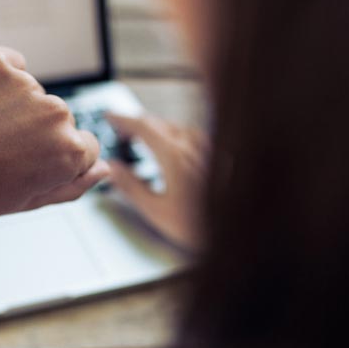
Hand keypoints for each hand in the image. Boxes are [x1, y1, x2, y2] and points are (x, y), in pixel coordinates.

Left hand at [0, 47, 109, 218]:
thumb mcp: (27, 201)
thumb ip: (73, 185)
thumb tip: (103, 169)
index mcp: (69, 151)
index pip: (84, 145)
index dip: (52, 157)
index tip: (24, 161)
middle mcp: (55, 114)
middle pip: (58, 118)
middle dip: (33, 130)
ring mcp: (25, 85)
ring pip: (31, 92)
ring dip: (12, 105)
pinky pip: (9, 63)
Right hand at [106, 113, 207, 248]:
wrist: (237, 230)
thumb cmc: (200, 225)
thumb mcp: (156, 210)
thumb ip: (131, 186)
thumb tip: (113, 169)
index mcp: (173, 156)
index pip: (143, 127)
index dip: (123, 119)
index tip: (110, 117)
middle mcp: (192, 147)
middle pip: (160, 123)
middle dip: (138, 124)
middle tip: (123, 132)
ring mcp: (208, 149)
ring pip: (177, 127)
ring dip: (157, 129)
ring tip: (146, 139)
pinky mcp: (219, 157)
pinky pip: (193, 136)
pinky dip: (175, 136)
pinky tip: (176, 148)